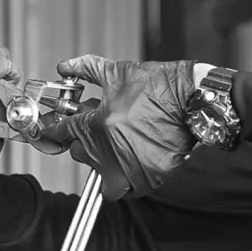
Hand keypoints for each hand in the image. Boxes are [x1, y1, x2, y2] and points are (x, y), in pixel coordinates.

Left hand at [41, 55, 197, 199]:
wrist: (194, 100)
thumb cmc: (158, 87)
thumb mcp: (117, 73)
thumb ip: (85, 69)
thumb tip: (65, 65)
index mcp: (96, 127)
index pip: (62, 133)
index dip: (57, 128)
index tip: (59, 129)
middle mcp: (109, 153)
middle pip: (80, 155)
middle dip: (86, 142)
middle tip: (100, 129)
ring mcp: (129, 170)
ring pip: (102, 177)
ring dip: (106, 163)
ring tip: (119, 144)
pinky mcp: (149, 179)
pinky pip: (130, 185)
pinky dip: (130, 173)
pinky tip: (137, 152)